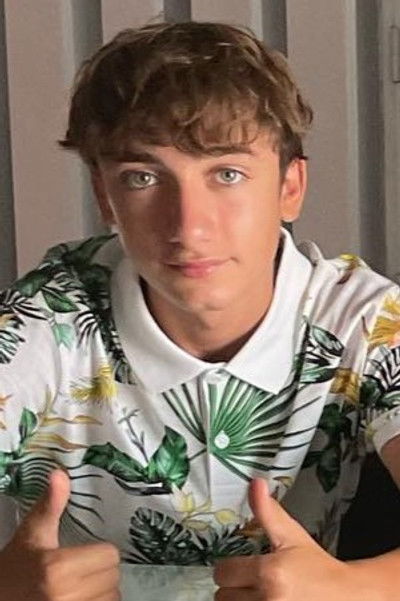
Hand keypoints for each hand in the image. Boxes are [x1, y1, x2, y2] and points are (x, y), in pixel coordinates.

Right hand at [0, 469, 119, 600]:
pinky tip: (81, 598)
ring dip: (101, 593)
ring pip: (111, 599)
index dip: (100, 552)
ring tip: (80, 588)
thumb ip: (51, 504)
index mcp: (57, 569)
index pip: (110, 556)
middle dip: (101, 573)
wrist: (0, 595)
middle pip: (113, 578)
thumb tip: (59, 474)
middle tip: (80, 571)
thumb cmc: (18, 567)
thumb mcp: (33, 533)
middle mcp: (64, 596)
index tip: (85, 554)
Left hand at [214, 478, 374, 600]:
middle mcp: (267, 600)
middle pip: (223, 595)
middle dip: (234, 587)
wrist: (345, 596)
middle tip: (252, 581)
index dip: (230, 567)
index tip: (242, 566)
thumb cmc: (317, 566)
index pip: (223, 572)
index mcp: (269, 573)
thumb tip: (256, 483)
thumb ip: (268, 511)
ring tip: (257, 593)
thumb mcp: (291, 535)